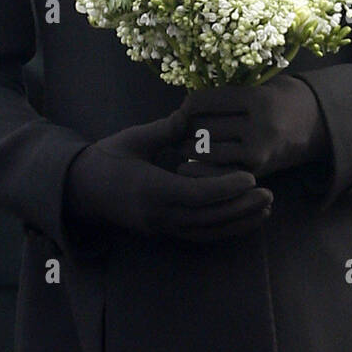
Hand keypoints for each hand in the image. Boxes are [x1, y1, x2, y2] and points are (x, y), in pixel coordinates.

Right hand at [65, 112, 272, 242]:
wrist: (81, 191)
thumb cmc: (106, 159)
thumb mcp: (132, 139)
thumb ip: (162, 130)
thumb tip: (188, 115)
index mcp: (150, 190)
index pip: (195, 195)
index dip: (225, 188)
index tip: (250, 177)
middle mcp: (158, 215)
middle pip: (207, 218)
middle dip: (240, 208)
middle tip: (270, 194)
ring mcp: (161, 227)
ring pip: (207, 231)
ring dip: (238, 222)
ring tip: (266, 209)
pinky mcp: (164, 232)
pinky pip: (199, 236)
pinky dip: (224, 230)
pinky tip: (244, 221)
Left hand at [172, 75, 328, 180]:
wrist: (319, 123)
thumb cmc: (284, 98)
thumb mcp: (261, 86)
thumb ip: (230, 95)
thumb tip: (188, 105)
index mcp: (257, 98)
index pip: (206, 101)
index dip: (188, 104)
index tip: (184, 107)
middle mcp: (258, 125)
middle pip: (204, 126)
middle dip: (186, 127)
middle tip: (178, 128)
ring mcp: (259, 151)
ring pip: (208, 150)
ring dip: (191, 148)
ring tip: (184, 144)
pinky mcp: (259, 170)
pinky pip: (221, 169)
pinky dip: (205, 167)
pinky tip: (196, 162)